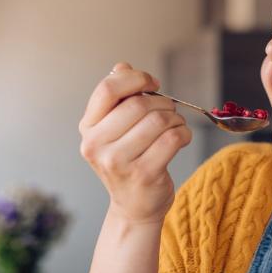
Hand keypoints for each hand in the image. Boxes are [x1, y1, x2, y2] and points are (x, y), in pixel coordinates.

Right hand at [79, 62, 191, 223]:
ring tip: (175, 125)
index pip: (108, 89)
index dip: (135, 79)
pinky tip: (181, 138)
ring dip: (175, 118)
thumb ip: (118, 97)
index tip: (152, 83)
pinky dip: (184, 133)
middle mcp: (96, 145)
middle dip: (162, 102)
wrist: (134, 206)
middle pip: (138, 103)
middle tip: (169, 110)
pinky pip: (172, 139)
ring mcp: (118, 162)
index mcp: (88, 128)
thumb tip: (122, 67)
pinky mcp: (143, 174)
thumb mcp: (114, 129)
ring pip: (158, 120)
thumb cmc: (127, 160)